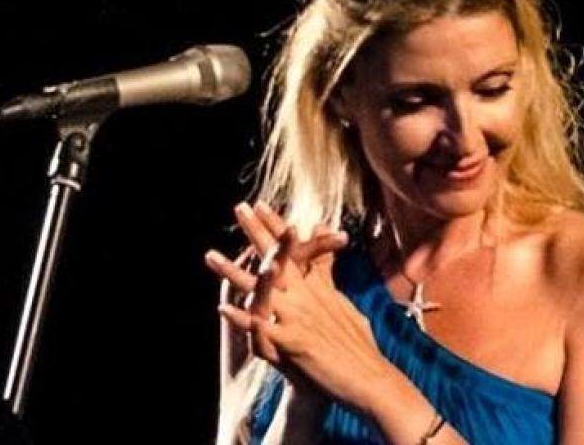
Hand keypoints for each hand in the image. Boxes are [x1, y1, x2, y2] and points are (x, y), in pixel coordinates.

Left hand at [206, 201, 393, 412]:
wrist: (372, 380)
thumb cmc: (358, 345)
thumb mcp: (342, 304)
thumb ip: (327, 275)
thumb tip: (327, 254)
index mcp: (317, 288)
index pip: (295, 250)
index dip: (277, 226)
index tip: (260, 205)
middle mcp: (307, 297)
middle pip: (277, 258)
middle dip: (256, 233)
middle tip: (240, 208)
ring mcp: (300, 318)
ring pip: (262, 289)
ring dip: (234, 272)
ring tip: (211, 256)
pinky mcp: (295, 343)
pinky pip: (264, 329)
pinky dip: (244, 319)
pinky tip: (224, 309)